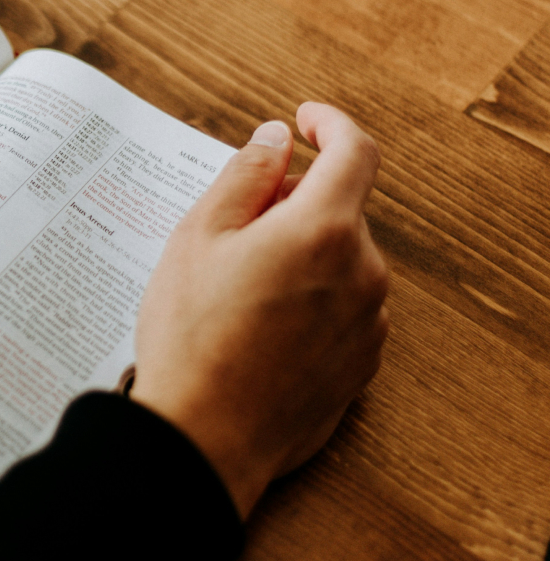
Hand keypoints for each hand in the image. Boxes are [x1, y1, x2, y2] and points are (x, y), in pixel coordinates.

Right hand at [132, 103, 388, 518]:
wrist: (204, 438)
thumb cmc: (191, 335)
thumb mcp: (198, 237)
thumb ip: (245, 176)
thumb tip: (276, 140)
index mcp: (323, 230)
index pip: (354, 150)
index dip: (330, 124)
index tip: (304, 121)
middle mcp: (362, 272)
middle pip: (340, 208)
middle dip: (294, 201)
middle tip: (233, 226)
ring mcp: (368, 323)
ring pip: (341, 259)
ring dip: (302, 252)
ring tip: (238, 286)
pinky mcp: (362, 365)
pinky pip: (344, 307)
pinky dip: (312, 297)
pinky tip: (259, 325)